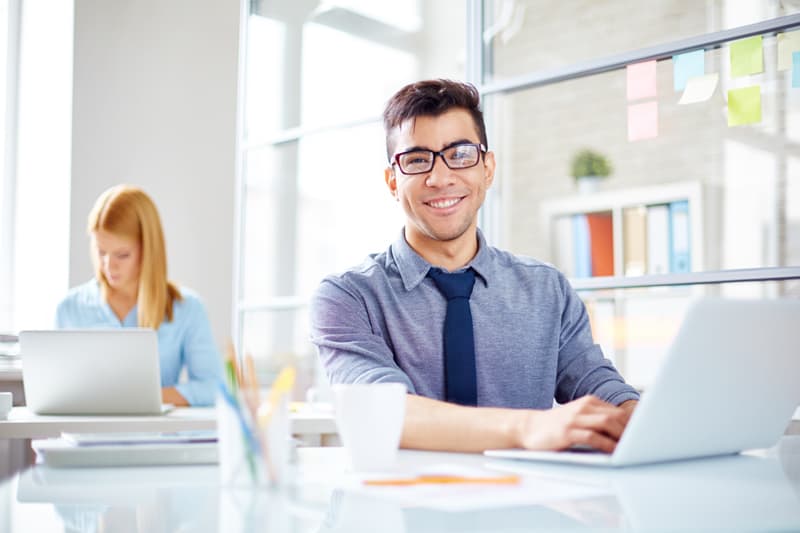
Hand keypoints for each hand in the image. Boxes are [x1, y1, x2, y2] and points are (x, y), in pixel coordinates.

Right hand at [514, 396, 632, 452]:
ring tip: (630, 449)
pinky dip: (606, 445)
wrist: (528, 427)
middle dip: (630, 432)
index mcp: (588, 402)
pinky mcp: (567, 432)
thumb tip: (624, 433)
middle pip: (615, 416)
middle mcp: (583, 407)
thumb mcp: (578, 417)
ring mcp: (574, 418)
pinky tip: (613, 452)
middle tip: (640, 446)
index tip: (644, 437)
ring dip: (621, 437)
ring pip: (606, 423)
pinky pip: (592, 437)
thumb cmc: (556, 426)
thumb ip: (597, 420)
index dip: (633, 425)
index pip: (618, 412)